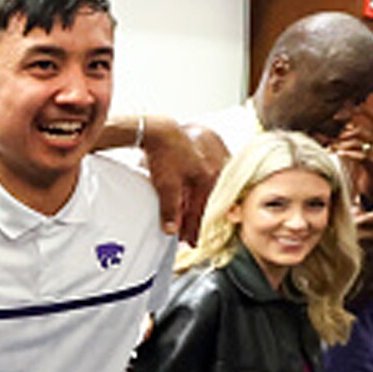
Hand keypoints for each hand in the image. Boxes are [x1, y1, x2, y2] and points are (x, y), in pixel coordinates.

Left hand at [139, 117, 214, 240]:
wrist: (159, 130)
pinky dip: (194, 189)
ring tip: (185, 216)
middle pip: (203, 201)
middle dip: (194, 218)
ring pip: (203, 189)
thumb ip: (170, 209)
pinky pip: (202, 177)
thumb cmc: (164, 154)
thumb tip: (171, 230)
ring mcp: (211, 159)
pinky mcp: (205, 152)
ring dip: (193, 204)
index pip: (199, 211)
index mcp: (207, 178)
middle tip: (188, 235)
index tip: (190, 242)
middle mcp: (213, 170)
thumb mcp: (165, 185)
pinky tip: (189, 193)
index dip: (193, 228)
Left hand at [332, 105, 372, 206]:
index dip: (363, 110)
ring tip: (330, 146)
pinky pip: (362, 157)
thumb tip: (327, 125)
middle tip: (332, 134)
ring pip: (360, 143)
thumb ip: (349, 136)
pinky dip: (347, 153)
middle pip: (363, 130)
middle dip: (345, 130)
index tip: (344, 110)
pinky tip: (336, 153)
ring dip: (341, 143)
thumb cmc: (366, 164)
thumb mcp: (359, 148)